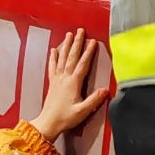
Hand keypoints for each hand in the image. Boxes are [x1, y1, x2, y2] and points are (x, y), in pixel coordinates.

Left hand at [33, 28, 111, 142]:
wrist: (48, 123)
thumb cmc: (66, 118)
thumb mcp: (83, 111)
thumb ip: (94, 100)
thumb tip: (106, 90)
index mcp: (73, 83)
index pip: (83, 64)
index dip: (88, 52)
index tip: (93, 41)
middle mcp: (64, 78)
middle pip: (71, 57)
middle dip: (76, 43)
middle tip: (80, 31)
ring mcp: (57, 79)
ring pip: (62, 58)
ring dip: (66, 46)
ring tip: (68, 35)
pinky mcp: (52, 83)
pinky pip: (52, 66)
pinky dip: (53, 57)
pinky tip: (54, 50)